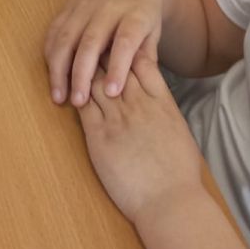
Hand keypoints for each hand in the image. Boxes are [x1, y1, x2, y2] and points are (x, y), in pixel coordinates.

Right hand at [45, 0, 167, 106]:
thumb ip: (146, 56)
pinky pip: (55, 29)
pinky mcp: (69, 4)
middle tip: (78, 102)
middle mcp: (108, 7)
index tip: (112, 93)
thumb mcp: (154, 31)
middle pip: (91, 41)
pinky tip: (52, 75)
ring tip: (59, 96)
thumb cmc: (144, 11)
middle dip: (81, 73)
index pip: (125, 40)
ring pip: (66, 36)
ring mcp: (85, 4)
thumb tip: (140, 87)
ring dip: (59, 68)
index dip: (119, 66)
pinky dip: (50, 53)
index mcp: (135, 14)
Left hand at [77, 56, 203, 223]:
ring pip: (96, 81)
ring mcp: (117, 118)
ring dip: (85, 71)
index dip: (127, 50)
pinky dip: (75, 94)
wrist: (170, 202)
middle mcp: (138, 103)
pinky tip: (69, 90)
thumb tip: (156, 104)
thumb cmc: (180, 174)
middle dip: (103, 53)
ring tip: (75, 64)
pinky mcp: (98, 136)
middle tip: (91, 46)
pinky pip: (83, 106)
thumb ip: (164, 109)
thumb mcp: (179, 130)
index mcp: (161, 101)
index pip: (141, 61)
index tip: (118, 45)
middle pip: (115, 65)